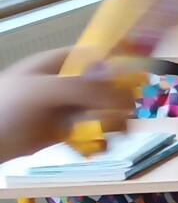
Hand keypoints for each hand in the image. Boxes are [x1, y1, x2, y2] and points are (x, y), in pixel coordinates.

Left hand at [0, 51, 130, 164]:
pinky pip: (92, 132)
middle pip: (106, 85)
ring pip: (103, 110)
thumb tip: (123, 86)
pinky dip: (100, 141)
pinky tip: (98, 147)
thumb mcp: (41, 92)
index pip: (95, 55)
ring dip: (114, 123)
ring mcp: (65, 108)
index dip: (119, 61)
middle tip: (126, 113)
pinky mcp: (64, 131)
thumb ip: (81, 87)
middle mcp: (65, 84)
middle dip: (120, 100)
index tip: (140, 76)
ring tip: (114, 134)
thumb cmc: (5, 110)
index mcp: (57, 64)